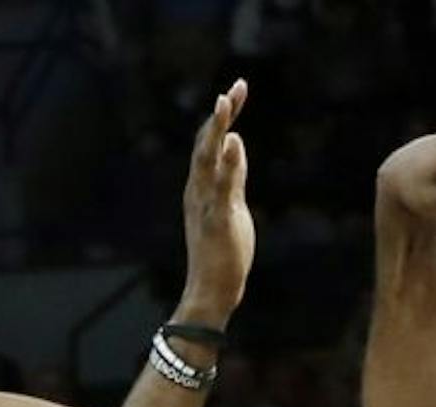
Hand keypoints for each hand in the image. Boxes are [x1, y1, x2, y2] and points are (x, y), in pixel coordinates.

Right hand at [181, 78, 253, 320]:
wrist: (212, 289)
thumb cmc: (223, 251)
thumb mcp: (233, 205)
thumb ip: (234, 175)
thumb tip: (236, 142)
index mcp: (201, 185)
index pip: (210, 143)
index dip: (223, 116)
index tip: (237, 90)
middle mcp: (198, 189)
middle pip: (205, 144)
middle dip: (220, 115)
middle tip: (234, 88)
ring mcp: (205, 203)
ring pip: (206, 160)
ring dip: (215, 130)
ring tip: (225, 102)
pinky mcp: (217, 219)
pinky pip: (221, 187)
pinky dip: (227, 163)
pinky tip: (234, 141)